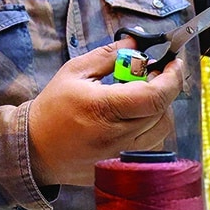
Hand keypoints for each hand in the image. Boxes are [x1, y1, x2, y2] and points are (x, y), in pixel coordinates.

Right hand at [27, 41, 183, 186]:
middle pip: (162, 111)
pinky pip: (151, 145)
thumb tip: (135, 44)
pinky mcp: (121, 165)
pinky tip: (135, 114)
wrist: (35, 147)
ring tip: (142, 93)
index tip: (173, 62)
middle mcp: (116, 136)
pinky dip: (151, 125)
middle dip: (165, 87)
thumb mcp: (74, 71)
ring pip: (161, 129)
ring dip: (160, 107)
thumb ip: (107, 56)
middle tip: (155, 72)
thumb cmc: (53, 106)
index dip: (171, 78)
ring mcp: (120, 155)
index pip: (154, 96)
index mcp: (102, 108)